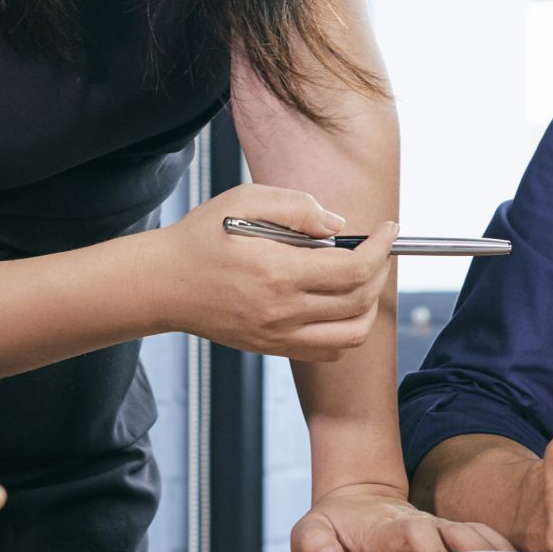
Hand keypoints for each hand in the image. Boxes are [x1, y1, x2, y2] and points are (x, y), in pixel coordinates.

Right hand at [157, 184, 398, 362]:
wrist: (164, 283)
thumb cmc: (202, 236)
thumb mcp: (244, 200)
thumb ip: (297, 206)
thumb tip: (337, 226)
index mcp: (277, 271)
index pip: (353, 269)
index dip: (381, 248)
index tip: (388, 230)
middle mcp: (282, 310)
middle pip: (360, 301)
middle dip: (380, 271)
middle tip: (378, 249)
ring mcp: (278, 335)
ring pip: (352, 335)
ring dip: (370, 307)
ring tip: (364, 280)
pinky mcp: (272, 348)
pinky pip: (328, 351)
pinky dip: (347, 331)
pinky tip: (339, 305)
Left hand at [290, 481, 513, 551]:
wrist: (355, 502)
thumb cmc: (334, 524)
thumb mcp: (309, 531)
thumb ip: (314, 544)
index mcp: (389, 529)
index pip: (416, 533)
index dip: (429, 547)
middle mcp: (422, 527)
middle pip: (459, 535)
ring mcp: (441, 531)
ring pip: (479, 537)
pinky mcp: (452, 538)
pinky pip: (486, 542)